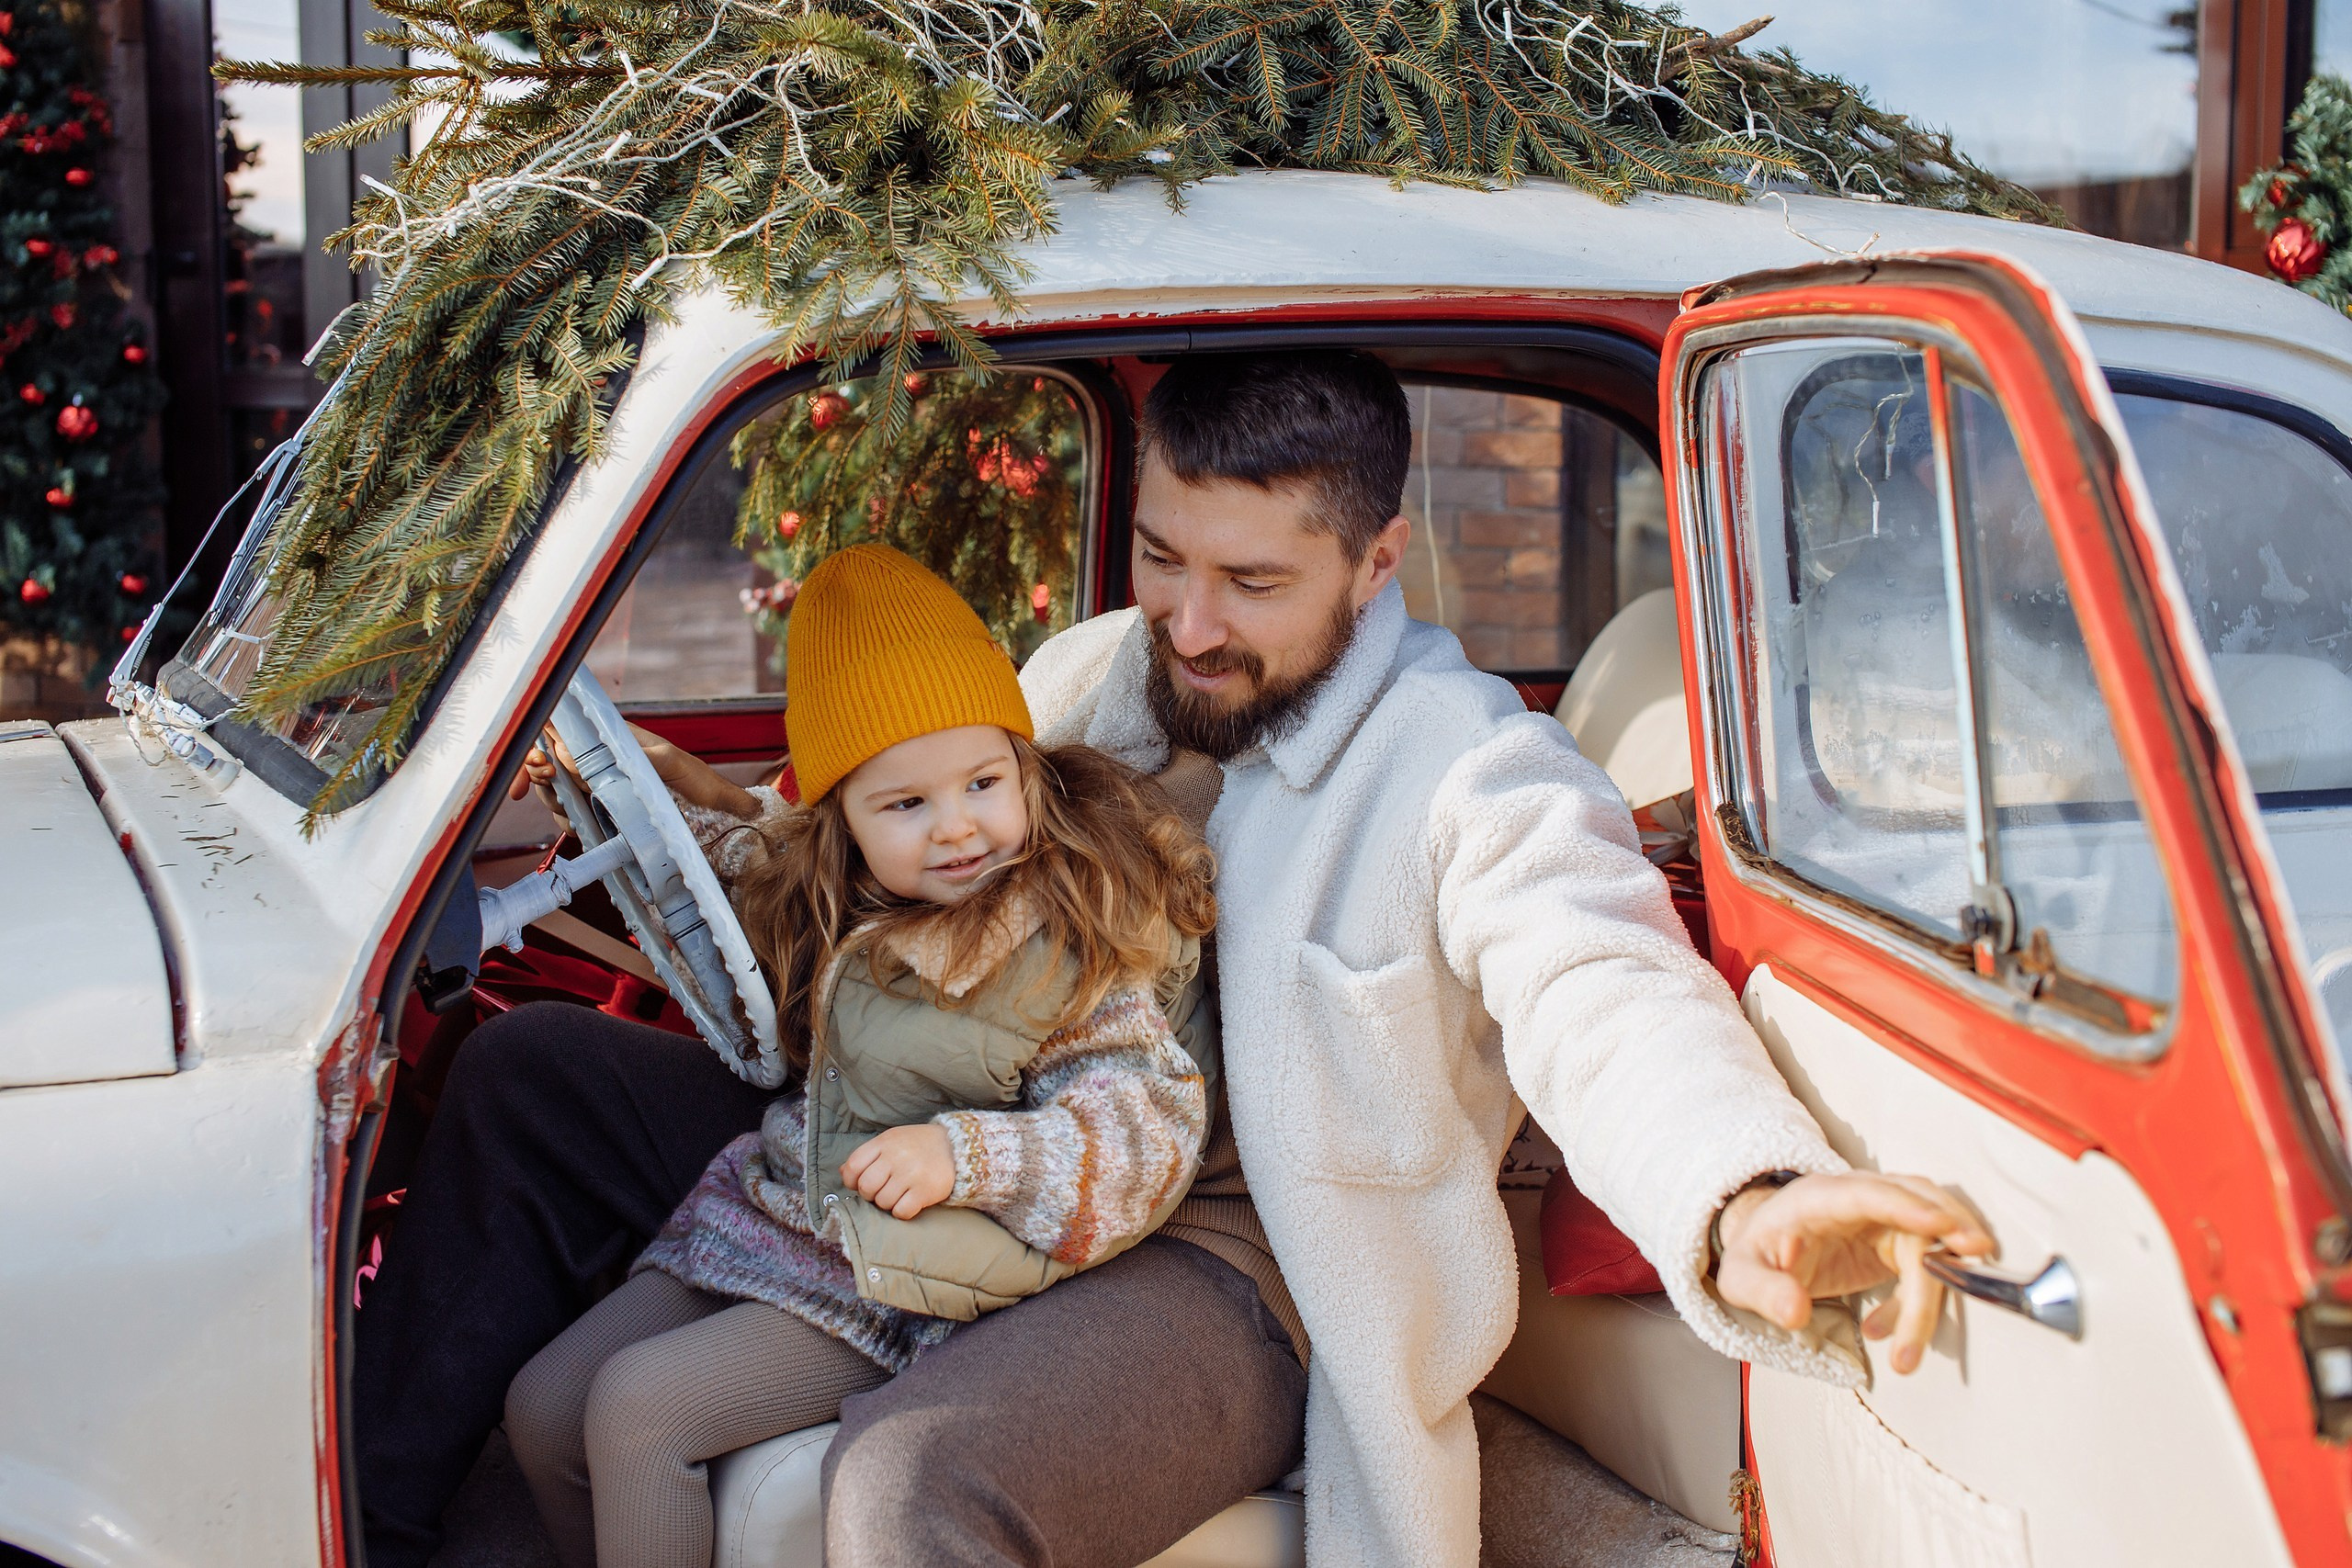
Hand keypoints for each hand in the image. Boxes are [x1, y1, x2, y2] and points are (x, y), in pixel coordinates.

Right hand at [505, 720, 759, 819]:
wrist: (714, 812)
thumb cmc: (698, 779)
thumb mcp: (672, 762)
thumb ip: (634, 755)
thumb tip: (582, 754)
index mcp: (611, 739)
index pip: (563, 731)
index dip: (538, 743)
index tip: (535, 763)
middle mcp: (598, 760)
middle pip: (548, 763)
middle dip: (539, 775)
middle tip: (548, 780)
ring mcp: (598, 785)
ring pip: (555, 790)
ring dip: (552, 800)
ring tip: (571, 810)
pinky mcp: (601, 811)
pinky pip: (571, 816)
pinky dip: (568, 823)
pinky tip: (580, 827)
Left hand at [841, 1125, 955, 1219]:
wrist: (955, 1147)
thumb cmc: (916, 1146)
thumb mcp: (890, 1142)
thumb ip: (867, 1156)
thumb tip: (843, 1174)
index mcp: (884, 1143)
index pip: (853, 1166)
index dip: (851, 1181)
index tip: (860, 1183)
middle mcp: (896, 1157)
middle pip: (866, 1188)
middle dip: (871, 1194)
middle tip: (883, 1190)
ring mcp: (911, 1174)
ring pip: (883, 1202)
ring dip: (888, 1203)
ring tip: (900, 1193)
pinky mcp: (925, 1190)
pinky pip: (901, 1212)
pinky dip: (903, 1211)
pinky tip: (910, 1201)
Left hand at [1713, 1171, 1994, 1375]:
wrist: (1766, 1250)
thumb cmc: (1755, 1256)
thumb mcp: (1740, 1277)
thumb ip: (1763, 1292)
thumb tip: (1795, 1312)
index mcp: (1817, 1198)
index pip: (1867, 1192)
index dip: (1907, 1205)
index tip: (1943, 1224)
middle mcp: (1857, 1200)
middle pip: (1915, 1207)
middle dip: (1950, 1230)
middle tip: (1975, 1261)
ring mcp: (1881, 1218)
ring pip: (1929, 1239)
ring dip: (1935, 1287)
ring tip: (1910, 1346)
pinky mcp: (1895, 1241)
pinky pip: (1924, 1265)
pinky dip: (1914, 1302)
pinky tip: (1883, 1331)